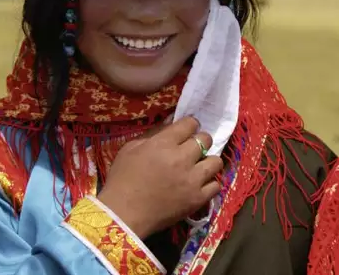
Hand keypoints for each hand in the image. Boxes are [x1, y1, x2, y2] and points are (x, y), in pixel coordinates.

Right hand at [97, 116, 223, 238]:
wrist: (122, 215)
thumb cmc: (122, 179)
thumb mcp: (130, 149)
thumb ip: (152, 134)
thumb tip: (171, 123)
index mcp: (164, 143)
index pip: (190, 123)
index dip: (190, 125)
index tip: (187, 131)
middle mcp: (183, 158)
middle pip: (206, 139)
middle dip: (200, 141)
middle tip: (192, 149)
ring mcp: (193, 179)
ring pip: (216, 161)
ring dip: (208, 162)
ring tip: (199, 168)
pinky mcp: (197, 199)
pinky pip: (216, 186)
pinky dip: (209, 184)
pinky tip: (199, 186)